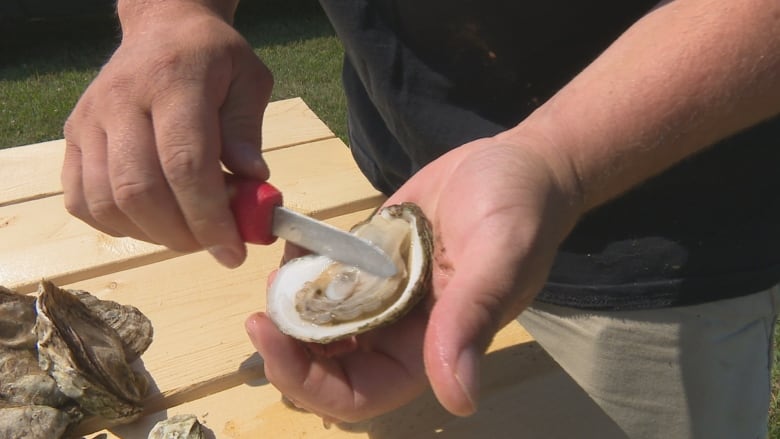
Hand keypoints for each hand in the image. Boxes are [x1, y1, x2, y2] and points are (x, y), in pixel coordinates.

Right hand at [62, 4, 272, 267]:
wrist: (162, 29)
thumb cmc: (213, 59)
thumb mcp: (249, 80)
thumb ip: (248, 131)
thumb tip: (252, 183)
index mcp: (173, 83)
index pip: (185, 164)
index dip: (210, 217)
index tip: (234, 251)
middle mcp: (121, 102)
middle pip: (140, 190)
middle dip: (182, 234)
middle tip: (215, 245)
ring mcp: (89, 121)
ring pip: (107, 202)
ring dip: (152, 234)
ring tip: (188, 232)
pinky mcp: (73, 138)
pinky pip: (81, 201)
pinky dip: (117, 226)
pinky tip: (151, 221)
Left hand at [246, 133, 583, 420]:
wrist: (517, 163)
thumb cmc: (521, 208)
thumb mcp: (499, 257)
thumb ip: (472, 319)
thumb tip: (458, 398)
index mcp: (429, 349)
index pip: (357, 394)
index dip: (309, 381)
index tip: (272, 335)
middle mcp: (399, 331)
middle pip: (325, 365)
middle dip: (285, 343)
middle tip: (265, 300)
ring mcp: (381, 294)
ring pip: (318, 321)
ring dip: (290, 304)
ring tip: (282, 265)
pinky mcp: (371, 259)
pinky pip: (327, 276)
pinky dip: (304, 265)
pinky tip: (296, 240)